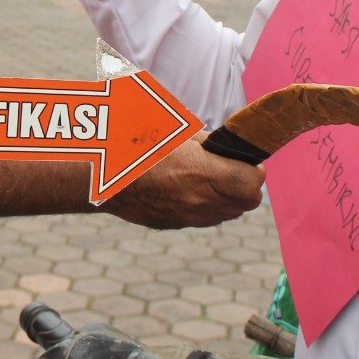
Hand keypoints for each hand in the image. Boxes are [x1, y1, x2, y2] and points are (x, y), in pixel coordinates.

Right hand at [99, 132, 263, 229]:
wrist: (105, 178)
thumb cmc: (139, 147)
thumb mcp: (177, 133)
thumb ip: (210, 144)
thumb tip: (229, 149)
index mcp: (202, 173)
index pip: (252, 184)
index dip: (253, 172)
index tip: (246, 163)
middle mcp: (200, 200)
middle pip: (247, 203)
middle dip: (245, 187)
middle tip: (232, 171)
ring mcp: (189, 216)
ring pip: (229, 214)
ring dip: (229, 198)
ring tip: (210, 180)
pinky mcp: (177, 224)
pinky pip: (206, 219)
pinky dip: (208, 207)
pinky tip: (191, 190)